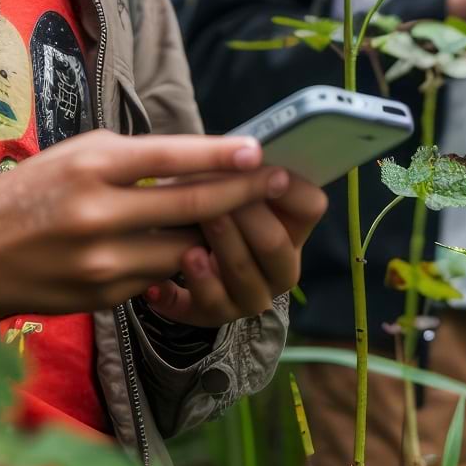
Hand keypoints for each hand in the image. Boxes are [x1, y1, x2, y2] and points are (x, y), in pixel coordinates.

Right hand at [0, 131, 290, 316]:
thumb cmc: (33, 193)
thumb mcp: (76, 155)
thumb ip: (135, 159)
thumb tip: (201, 161)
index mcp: (91, 166)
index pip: (170, 156)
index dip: (221, 154)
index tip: (259, 150)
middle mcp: (99, 212)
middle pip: (190, 205)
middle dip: (241, 193)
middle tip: (275, 181)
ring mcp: (103, 259)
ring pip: (183, 248)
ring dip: (212, 235)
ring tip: (236, 216)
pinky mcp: (105, 295)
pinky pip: (157, 276)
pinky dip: (174, 263)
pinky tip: (182, 250)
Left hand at [143, 175, 328, 325]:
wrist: (183, 245)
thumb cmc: (208, 201)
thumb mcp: (223, 183)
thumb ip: (234, 171)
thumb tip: (232, 150)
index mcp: (293, 227)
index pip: (310, 206)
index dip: (290, 188)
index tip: (265, 171)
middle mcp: (281, 266)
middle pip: (274, 245)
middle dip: (243, 221)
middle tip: (213, 204)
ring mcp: (252, 295)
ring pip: (243, 281)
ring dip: (216, 261)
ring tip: (189, 249)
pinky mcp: (216, 315)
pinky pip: (204, 311)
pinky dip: (178, 299)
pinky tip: (155, 286)